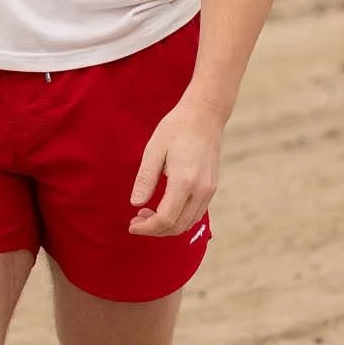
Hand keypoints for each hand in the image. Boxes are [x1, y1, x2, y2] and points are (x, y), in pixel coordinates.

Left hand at [127, 99, 225, 236]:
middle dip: (155, 230)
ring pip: (189, 223)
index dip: (147, 228)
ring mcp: (209, 190)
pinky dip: (179, 219)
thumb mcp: (154, 150)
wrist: (205, 115)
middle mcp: (200, 190)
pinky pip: (196, 213)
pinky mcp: (212, 188)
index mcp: (184, 181)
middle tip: (136, 220)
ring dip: (167, 226)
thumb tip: (135, 204)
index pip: (165, 219)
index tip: (131, 225)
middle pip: (178, 226)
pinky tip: (165, 208)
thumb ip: (145, 180)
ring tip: (147, 214)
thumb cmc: (176, 128)